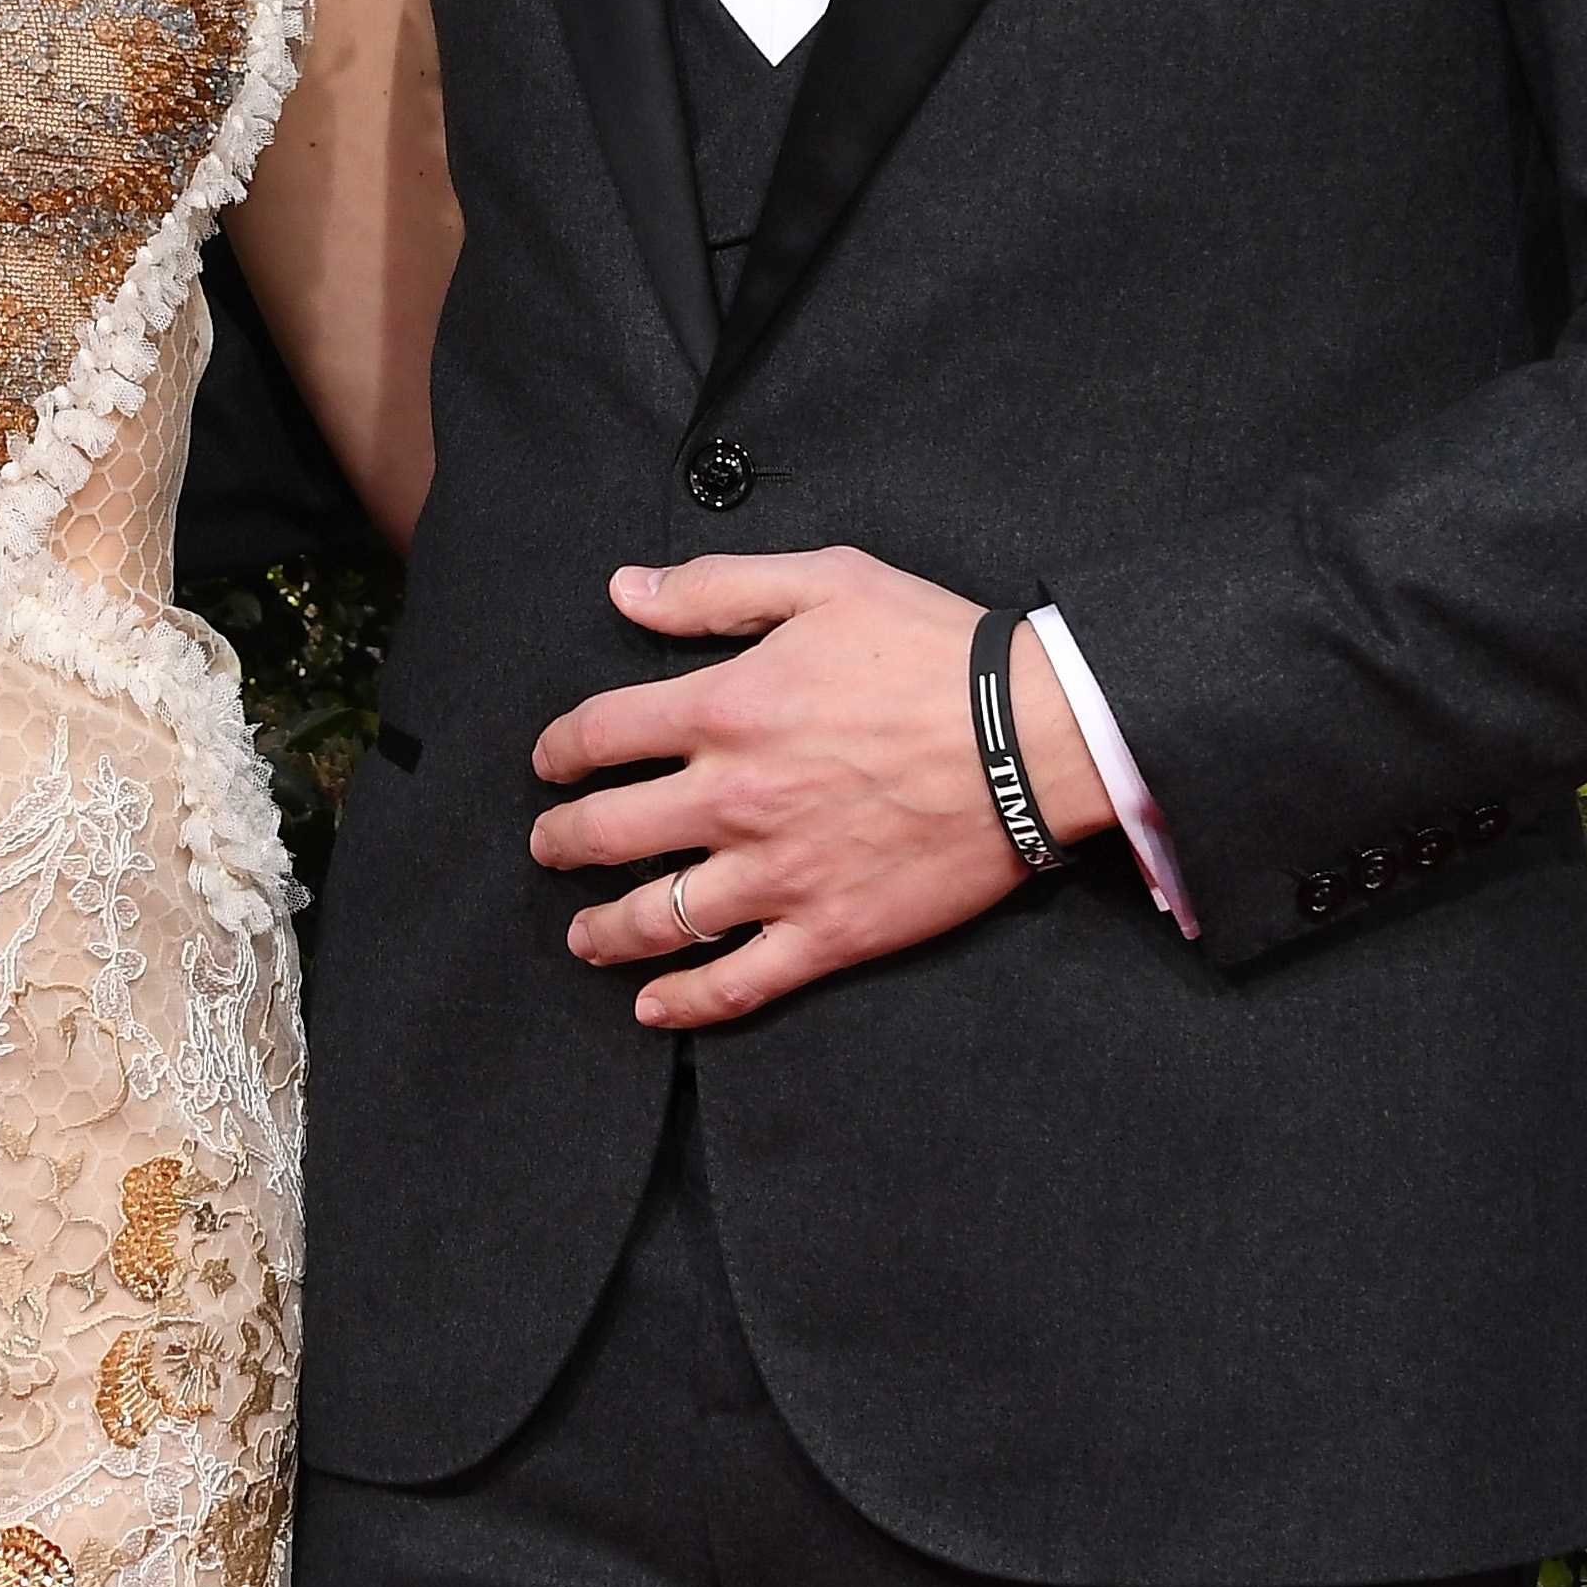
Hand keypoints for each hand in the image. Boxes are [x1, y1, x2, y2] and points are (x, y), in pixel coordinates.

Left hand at [529, 548, 1116, 1029]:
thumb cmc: (935, 650)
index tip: (552, 761)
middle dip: (562, 842)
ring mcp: (778, 874)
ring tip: (582, 935)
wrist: (1036, 736)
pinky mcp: (829, 931)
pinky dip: (685, 1001)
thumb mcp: (824, 581)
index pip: (601, 733)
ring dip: (602, 930)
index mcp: (726, 707)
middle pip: (607, 832)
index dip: (559, 749)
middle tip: (550, 846)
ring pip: (657, 917)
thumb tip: (626, 590)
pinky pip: (738, 983)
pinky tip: (651, 1006)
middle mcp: (735, 798)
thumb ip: (715, 589)